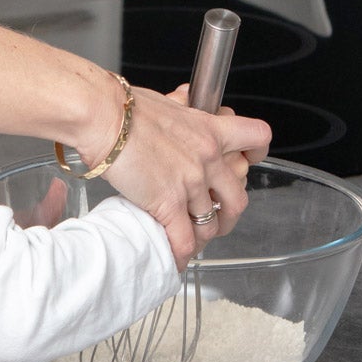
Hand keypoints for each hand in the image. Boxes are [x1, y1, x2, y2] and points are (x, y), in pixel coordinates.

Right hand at [103, 82, 271, 270]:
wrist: (104, 116)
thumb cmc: (126, 108)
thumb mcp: (167, 102)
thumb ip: (182, 108)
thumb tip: (182, 102)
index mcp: (211, 130)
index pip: (256, 138)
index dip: (255, 154)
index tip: (246, 163)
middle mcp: (207, 158)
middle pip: (237, 198)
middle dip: (228, 214)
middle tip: (215, 216)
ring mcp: (190, 183)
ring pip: (210, 224)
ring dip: (201, 237)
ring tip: (190, 240)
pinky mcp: (168, 203)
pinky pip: (183, 240)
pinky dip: (180, 255)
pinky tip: (175, 260)